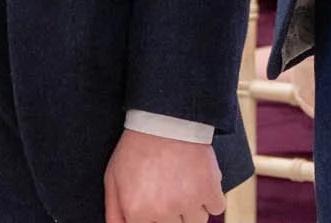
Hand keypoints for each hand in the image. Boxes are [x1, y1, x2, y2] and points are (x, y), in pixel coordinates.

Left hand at [104, 128, 224, 222]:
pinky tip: (201, 184)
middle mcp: (163, 212)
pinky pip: (217, 208)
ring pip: (197, 222)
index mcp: (137, 212)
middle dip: (172, 214)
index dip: (152, 217)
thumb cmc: (136, 148)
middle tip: (170, 192)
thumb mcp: (113, 179)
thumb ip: (114, 213)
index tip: (155, 204)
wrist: (163, 118)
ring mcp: (188, 202)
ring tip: (185, 188)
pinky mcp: (209, 189)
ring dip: (193, 209)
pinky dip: (212, 199)